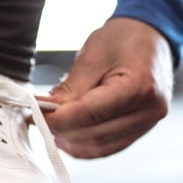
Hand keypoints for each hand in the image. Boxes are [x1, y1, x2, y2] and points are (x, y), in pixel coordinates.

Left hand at [39, 17, 173, 157]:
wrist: (151, 35)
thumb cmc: (122, 38)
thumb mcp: (91, 56)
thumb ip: (69, 89)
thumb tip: (44, 111)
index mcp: (139, 87)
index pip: (89, 114)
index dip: (56, 118)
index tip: (32, 113)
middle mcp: (150, 111)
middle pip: (94, 134)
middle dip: (59, 129)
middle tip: (35, 118)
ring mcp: (148, 124)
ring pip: (99, 146)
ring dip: (69, 141)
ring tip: (48, 126)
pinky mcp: (141, 130)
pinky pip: (107, 147)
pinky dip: (83, 146)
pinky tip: (65, 137)